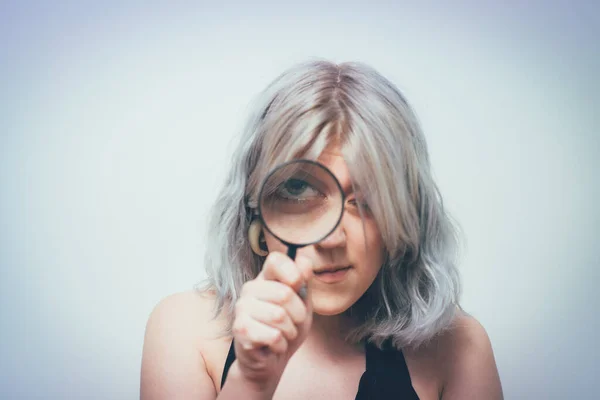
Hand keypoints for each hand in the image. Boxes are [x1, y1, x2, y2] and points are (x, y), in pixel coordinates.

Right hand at [231, 252, 313, 391]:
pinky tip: (274, 345)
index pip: (276, 259)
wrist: (271, 360)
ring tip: (283, 334)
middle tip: (293, 322)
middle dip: (298, 314)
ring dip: (290, 331)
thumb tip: (304, 260)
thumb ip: (304, 281)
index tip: (298, 286)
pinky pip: (273, 336)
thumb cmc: (287, 327)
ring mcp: (242, 308)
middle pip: (285, 294)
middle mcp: (250, 289)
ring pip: (279, 316)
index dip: (293, 272)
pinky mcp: (240, 329)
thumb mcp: (303, 303)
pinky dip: (281, 344)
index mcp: (266, 278)